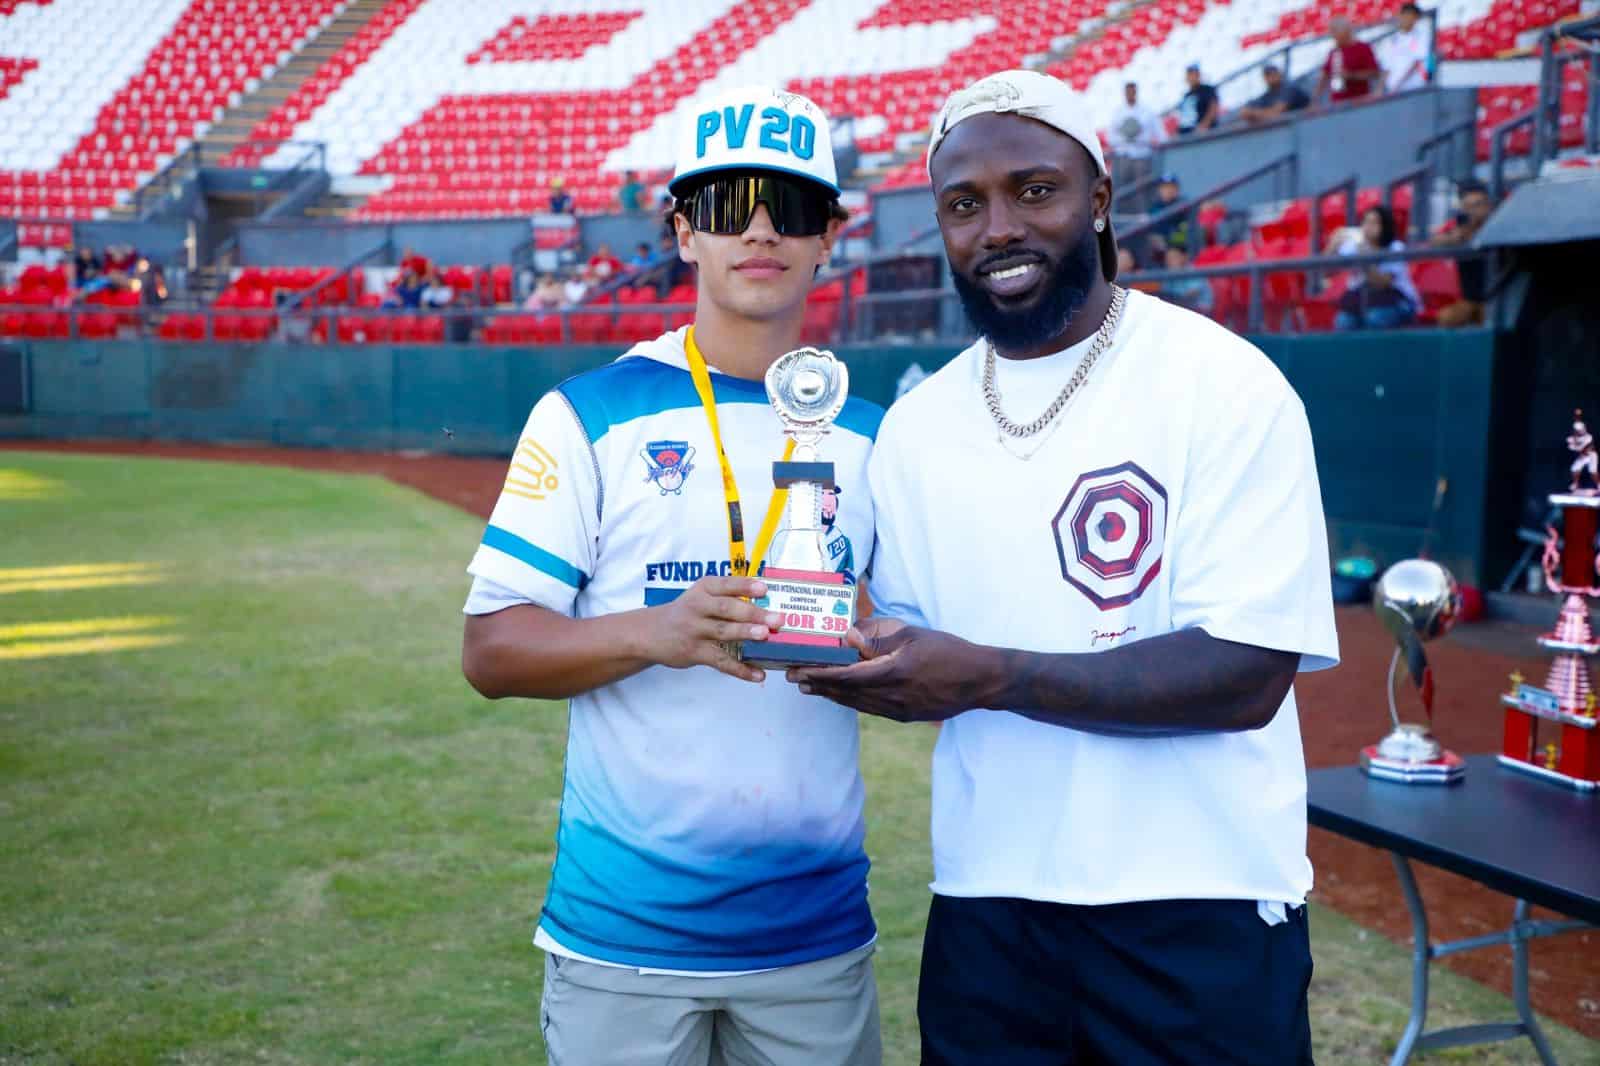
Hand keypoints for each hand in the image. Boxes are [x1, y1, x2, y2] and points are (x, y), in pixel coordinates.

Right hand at [643, 575, 783, 682]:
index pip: (726, 584)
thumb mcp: (700, 595)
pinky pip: (720, 660)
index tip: (764, 589)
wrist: (651, 632)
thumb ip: (727, 597)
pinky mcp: (694, 652)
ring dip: (745, 634)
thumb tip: (766, 606)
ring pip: (723, 632)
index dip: (745, 586)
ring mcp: (695, 630)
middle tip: (776, 619)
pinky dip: (740, 669)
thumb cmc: (686, 612)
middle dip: (753, 613)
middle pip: (726, 608)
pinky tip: (757, 674)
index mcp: (703, 589)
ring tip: (765, 636)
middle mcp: (698, 607)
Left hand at [786, 617, 999, 721]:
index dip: (819, 674)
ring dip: (831, 696)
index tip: (798, 670)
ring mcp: (899, 710)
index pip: (847, 675)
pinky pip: (871, 709)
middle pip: (846, 692)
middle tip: (793, 679)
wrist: (980, 681)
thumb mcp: (915, 636)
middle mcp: (893, 696)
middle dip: (818, 685)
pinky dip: (851, 702)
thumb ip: (880, 639)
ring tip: (809, 689)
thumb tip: (848, 636)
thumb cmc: (950, 651)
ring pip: (856, 704)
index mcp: (894, 672)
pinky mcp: (906, 716)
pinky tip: (841, 697)